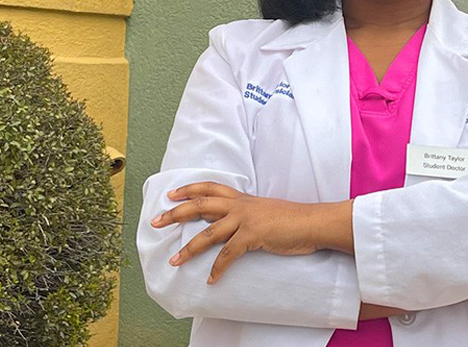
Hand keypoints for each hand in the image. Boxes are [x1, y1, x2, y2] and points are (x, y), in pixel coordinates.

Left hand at [150, 182, 317, 283]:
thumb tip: (230, 224)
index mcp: (242, 199)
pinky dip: (218, 268)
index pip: (211, 188)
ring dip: (189, 248)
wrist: (310, 222)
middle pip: (201, 205)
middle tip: (157, 221)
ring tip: (175, 260)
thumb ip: (245, 214)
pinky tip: (211, 279)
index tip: (171, 194)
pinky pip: (229, 254)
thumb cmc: (290, 219)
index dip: (189, 189)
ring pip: (209, 232)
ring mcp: (246, 220)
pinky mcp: (253, 235)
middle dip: (176, 213)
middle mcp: (240, 206)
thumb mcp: (264, 210)